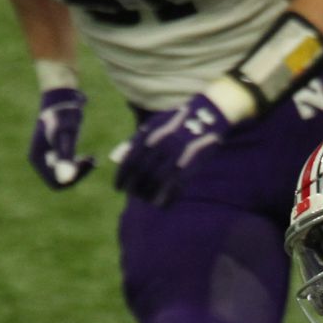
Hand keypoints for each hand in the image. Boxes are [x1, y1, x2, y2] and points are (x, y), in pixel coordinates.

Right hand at [29, 87, 93, 189]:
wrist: (63, 96)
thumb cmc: (64, 114)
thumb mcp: (66, 136)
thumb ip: (65, 158)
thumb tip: (65, 180)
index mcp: (37, 158)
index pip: (56, 182)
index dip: (73, 178)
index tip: (87, 163)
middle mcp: (39, 159)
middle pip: (60, 180)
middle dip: (78, 173)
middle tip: (93, 160)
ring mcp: (46, 155)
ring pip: (65, 174)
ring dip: (80, 170)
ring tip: (93, 159)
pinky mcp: (56, 151)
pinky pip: (67, 166)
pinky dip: (79, 164)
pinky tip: (91, 157)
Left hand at [113, 90, 237, 205]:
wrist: (207, 117)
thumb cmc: (176, 122)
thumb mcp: (153, 126)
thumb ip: (134, 141)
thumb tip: (115, 157)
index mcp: (149, 135)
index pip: (130, 162)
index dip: (121, 178)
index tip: (118, 189)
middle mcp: (160, 146)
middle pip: (142, 174)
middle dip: (134, 188)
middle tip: (133, 195)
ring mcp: (176, 156)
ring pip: (157, 182)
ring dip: (149, 195)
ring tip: (146, 200)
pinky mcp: (190, 165)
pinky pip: (175, 187)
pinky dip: (167, 198)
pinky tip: (162, 205)